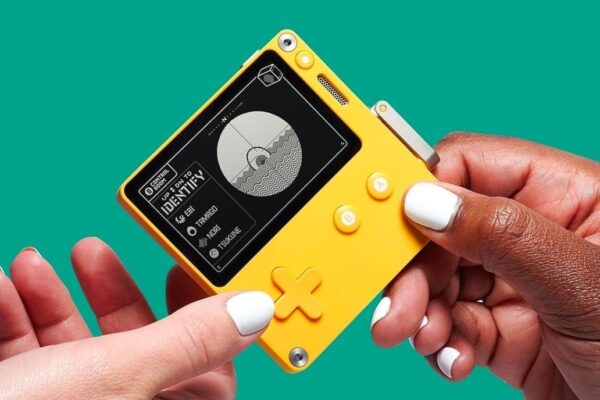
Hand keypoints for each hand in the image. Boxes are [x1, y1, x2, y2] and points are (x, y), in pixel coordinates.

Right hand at [0, 238, 273, 399]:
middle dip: (109, 292)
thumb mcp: (120, 375)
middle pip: (136, 348)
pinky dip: (15, 317)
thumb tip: (254, 311)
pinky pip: (31, 357)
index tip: (184, 269)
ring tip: (34, 264)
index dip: (205, 315)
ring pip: (76, 348)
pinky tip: (3, 289)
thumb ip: (190, 342)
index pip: (211, 371)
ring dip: (51, 298)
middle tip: (92, 251)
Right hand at [370, 133, 599, 399]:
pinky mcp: (503, 329)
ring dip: (418, 309)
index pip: (472, 167)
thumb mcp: (585, 284)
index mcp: (565, 196)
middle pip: (442, 227)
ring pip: (438, 277)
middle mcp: (534, 234)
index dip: (425, 190)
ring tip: (423, 339)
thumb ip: (504, 236)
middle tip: (395, 306)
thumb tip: (426, 202)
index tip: (391, 227)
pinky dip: (438, 340)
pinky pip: (449, 322)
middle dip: (413, 268)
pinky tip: (452, 358)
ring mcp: (515, 283)